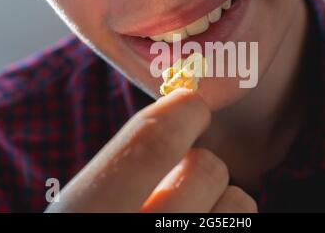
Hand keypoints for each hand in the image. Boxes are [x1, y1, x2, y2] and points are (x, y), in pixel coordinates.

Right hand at [45, 88, 256, 212]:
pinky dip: (227, 224)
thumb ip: (115, 177)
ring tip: (191, 219)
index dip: (179, 113)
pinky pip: (243, 229)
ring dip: (220, 202)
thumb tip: (173, 122)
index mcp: (89, 220)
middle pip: (208, 168)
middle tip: (179, 182)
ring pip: (240, 202)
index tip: (190, 104)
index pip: (148, 145)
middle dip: (200, 164)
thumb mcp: (81, 213)